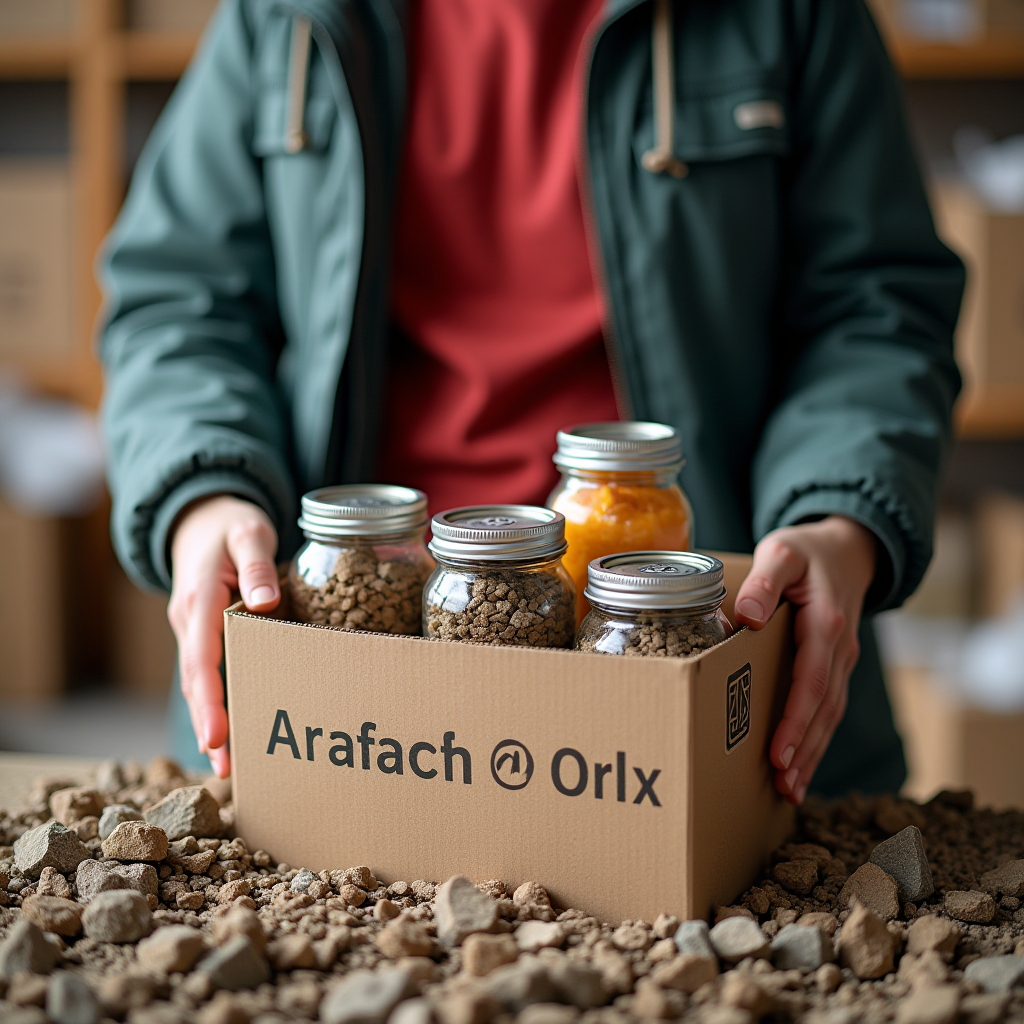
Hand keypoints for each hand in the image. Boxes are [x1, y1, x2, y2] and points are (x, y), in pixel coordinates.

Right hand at [168, 495, 279, 777]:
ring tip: (228, 767)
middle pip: (197, 682)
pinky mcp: (202, 636)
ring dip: (211, 722)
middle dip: (209, 725)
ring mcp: (192, 631)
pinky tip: (231, 732)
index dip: (210, 699)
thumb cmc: (231, 526)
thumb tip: (266, 602)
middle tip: (225, 769)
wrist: (202, 519)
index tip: (218, 734)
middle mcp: (189, 620)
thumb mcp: (248, 532)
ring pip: (199, 684)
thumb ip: (257, 564)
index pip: (202, 657)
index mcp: (199, 598)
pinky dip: (216, 703)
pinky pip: (207, 674)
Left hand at [733, 516, 876, 804]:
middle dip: (803, 749)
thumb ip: (765, 580)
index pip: (811, 680)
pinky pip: (830, 708)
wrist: (846, 549)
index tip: (777, 751)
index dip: (795, 719)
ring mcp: (842, 661)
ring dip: (811, 753)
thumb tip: (749, 617)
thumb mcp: (781, 552)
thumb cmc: (806, 552)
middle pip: (824, 708)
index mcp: (825, 623)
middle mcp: (840, 648)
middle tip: (782, 784)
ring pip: (830, 715)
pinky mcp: (837, 667)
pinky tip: (801, 766)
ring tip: (790, 789)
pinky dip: (817, 740)